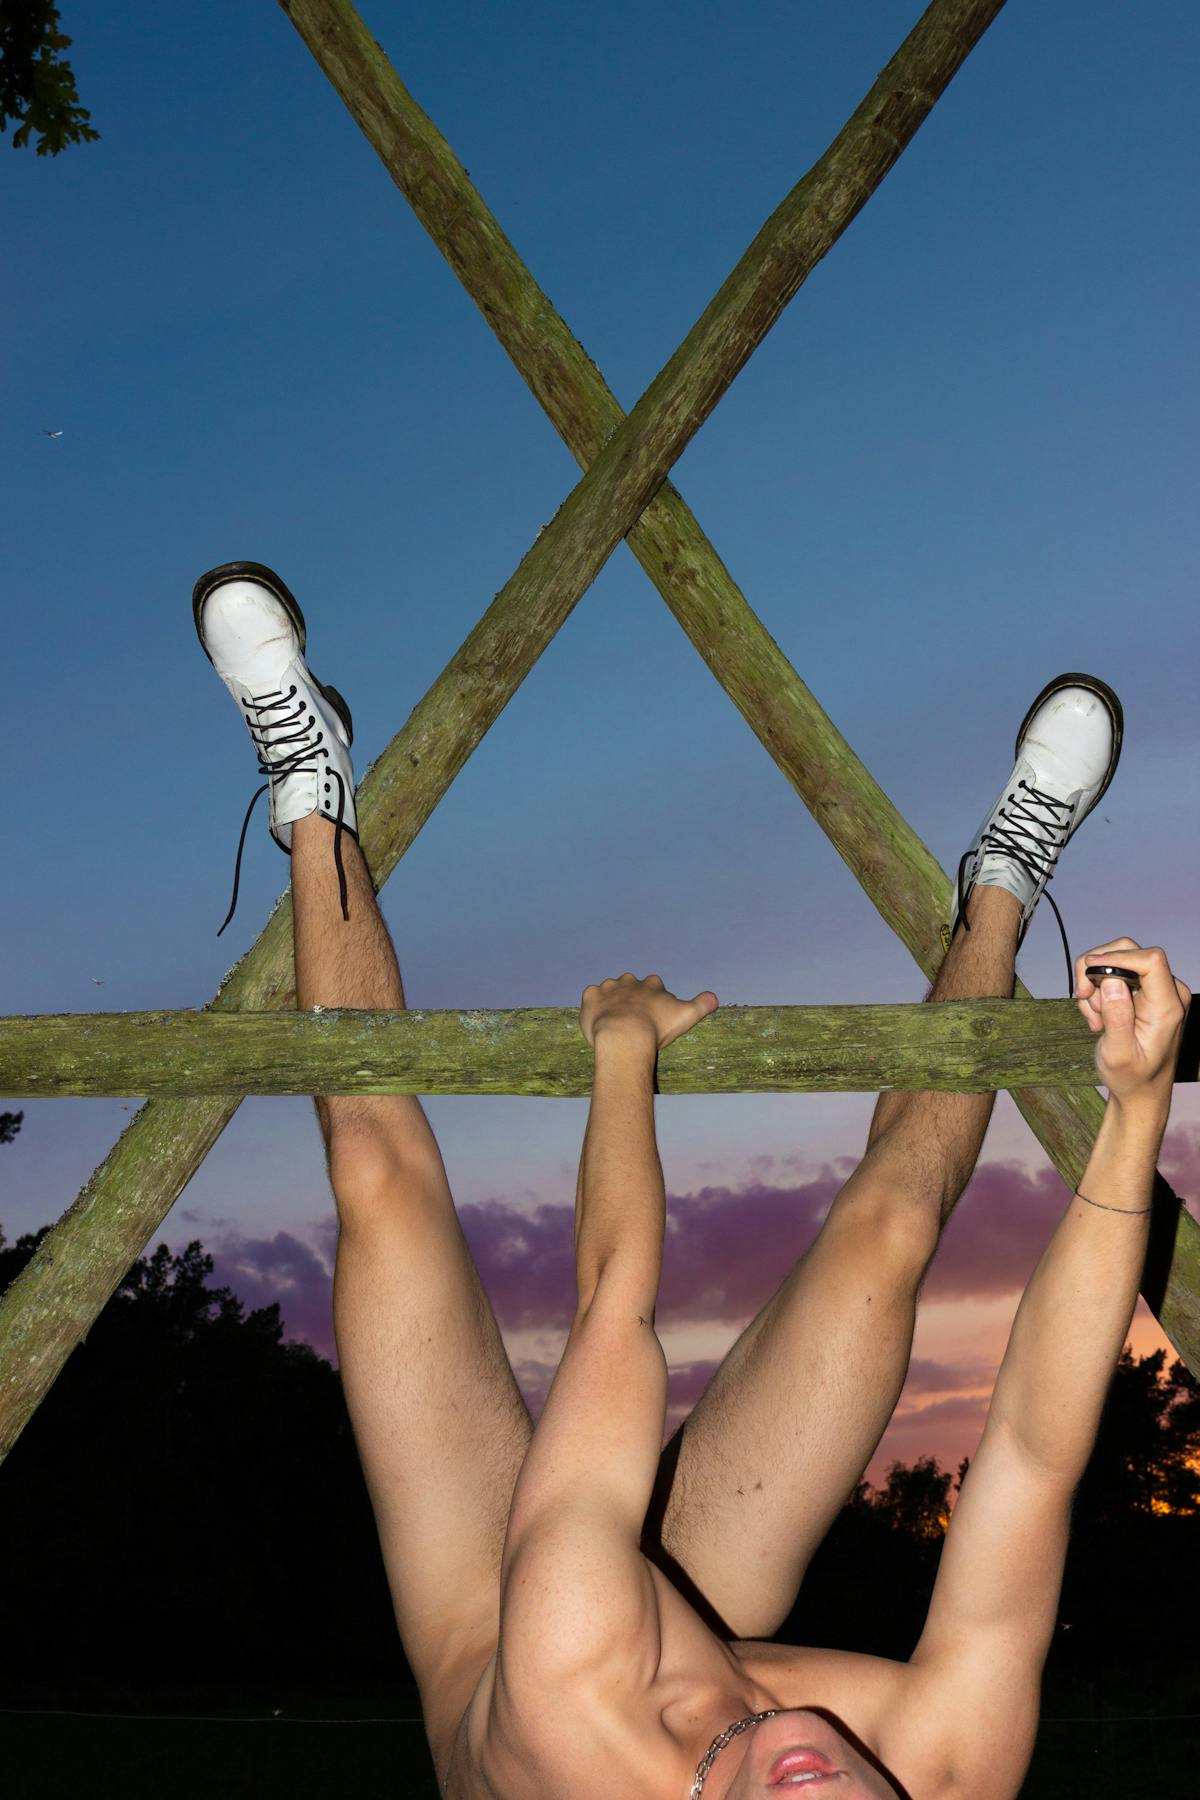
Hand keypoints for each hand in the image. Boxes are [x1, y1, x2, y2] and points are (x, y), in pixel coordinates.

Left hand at [579, 972, 717, 1052]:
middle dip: (631, 997)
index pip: (654, 986)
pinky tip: (597, 1018)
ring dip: (611, 1001)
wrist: (625, 1036)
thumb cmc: (656, 1028)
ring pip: (609, 990)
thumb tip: (715, 997)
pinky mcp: (590, 996)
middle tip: (632, 1019)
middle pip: (630, 985)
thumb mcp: (686, 1015)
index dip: (653, 1000)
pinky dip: (593, 1005)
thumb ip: (701, 1005)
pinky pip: (590, 996)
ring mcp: (608, 987)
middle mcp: (629, 981)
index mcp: (651, 984)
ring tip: (613, 1021)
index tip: (653, 1015)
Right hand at [1075, 939, 1189, 1105]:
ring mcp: (1156, 990)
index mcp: (1167, 1007)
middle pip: (1130, 951)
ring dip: (1095, 982)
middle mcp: (1168, 992)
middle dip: (1098, 969)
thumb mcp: (1119, 1055)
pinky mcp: (1144, 991)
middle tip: (1083, 998)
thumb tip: (1112, 981)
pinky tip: (1099, 1016)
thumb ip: (1118, 1018)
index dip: (1117, 958)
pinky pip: (1115, 973)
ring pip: (1118, 958)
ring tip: (1094, 1016)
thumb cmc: (1132, 1077)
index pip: (1150, 960)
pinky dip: (1098, 989)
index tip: (1089, 974)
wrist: (1140, 1089)